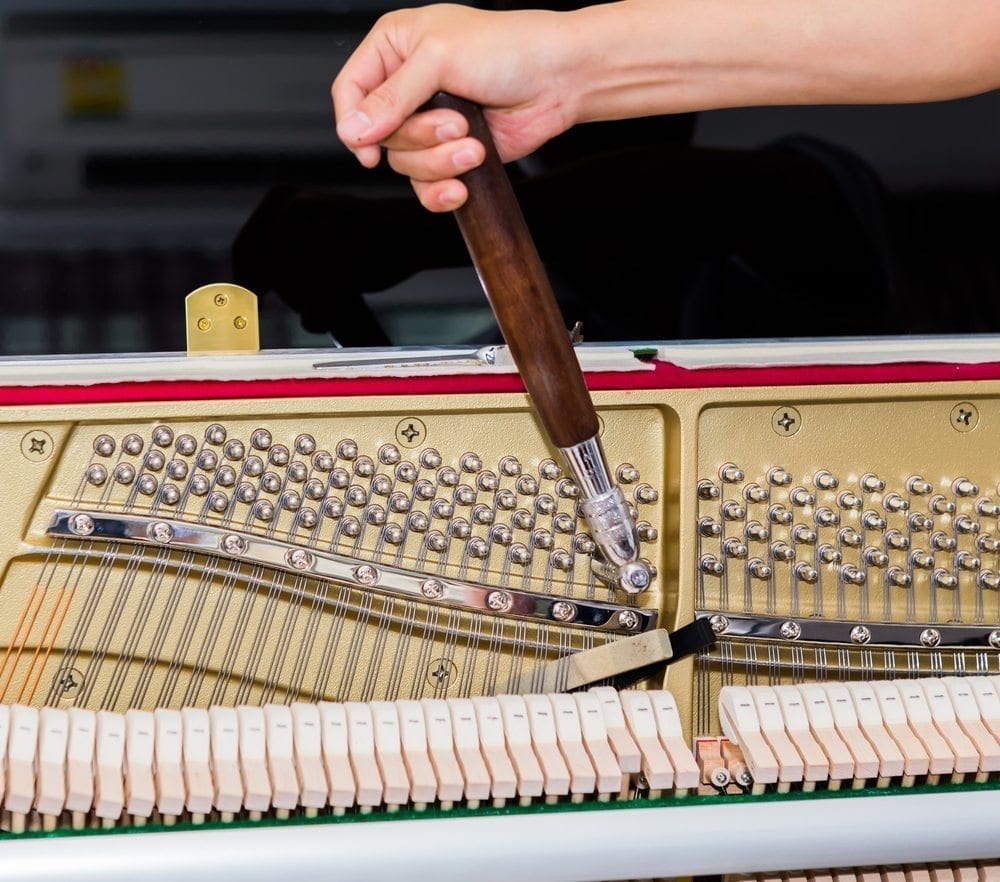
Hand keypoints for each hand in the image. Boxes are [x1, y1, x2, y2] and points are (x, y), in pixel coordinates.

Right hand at [332, 3, 579, 210]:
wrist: (557, 79)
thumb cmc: (507, 49)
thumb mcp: (438, 58)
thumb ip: (392, 97)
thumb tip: (355, 130)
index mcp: (394, 48)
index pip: (350, 91)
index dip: (354, 124)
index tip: (367, 148)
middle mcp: (408, 87)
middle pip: (380, 136)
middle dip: (419, 138)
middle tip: (455, 124)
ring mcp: (430, 123)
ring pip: (406, 164)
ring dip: (440, 162)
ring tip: (474, 145)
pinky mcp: (451, 153)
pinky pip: (427, 186)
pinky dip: (442, 190)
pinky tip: (462, 186)